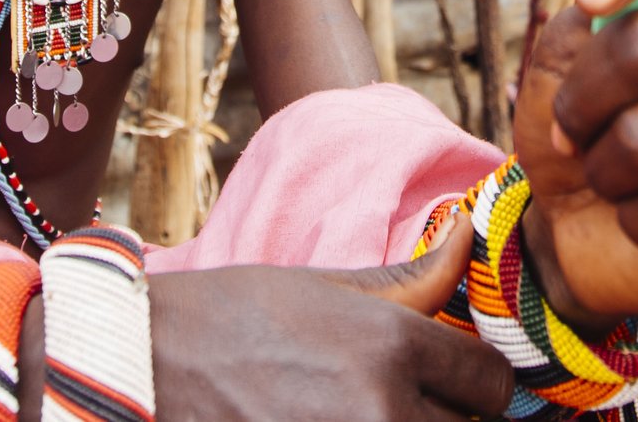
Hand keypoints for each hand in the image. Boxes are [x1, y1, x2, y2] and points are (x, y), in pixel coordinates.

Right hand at [147, 223, 514, 421]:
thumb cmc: (232, 319)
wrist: (144, 368)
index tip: (448, 379)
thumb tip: (467, 233)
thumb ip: (412, 278)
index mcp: (394, 346)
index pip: (493, 383)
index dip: (474, 379)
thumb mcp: (326, 288)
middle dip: (442, 418)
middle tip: (398, 399)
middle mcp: (383, 412)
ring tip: (360, 413)